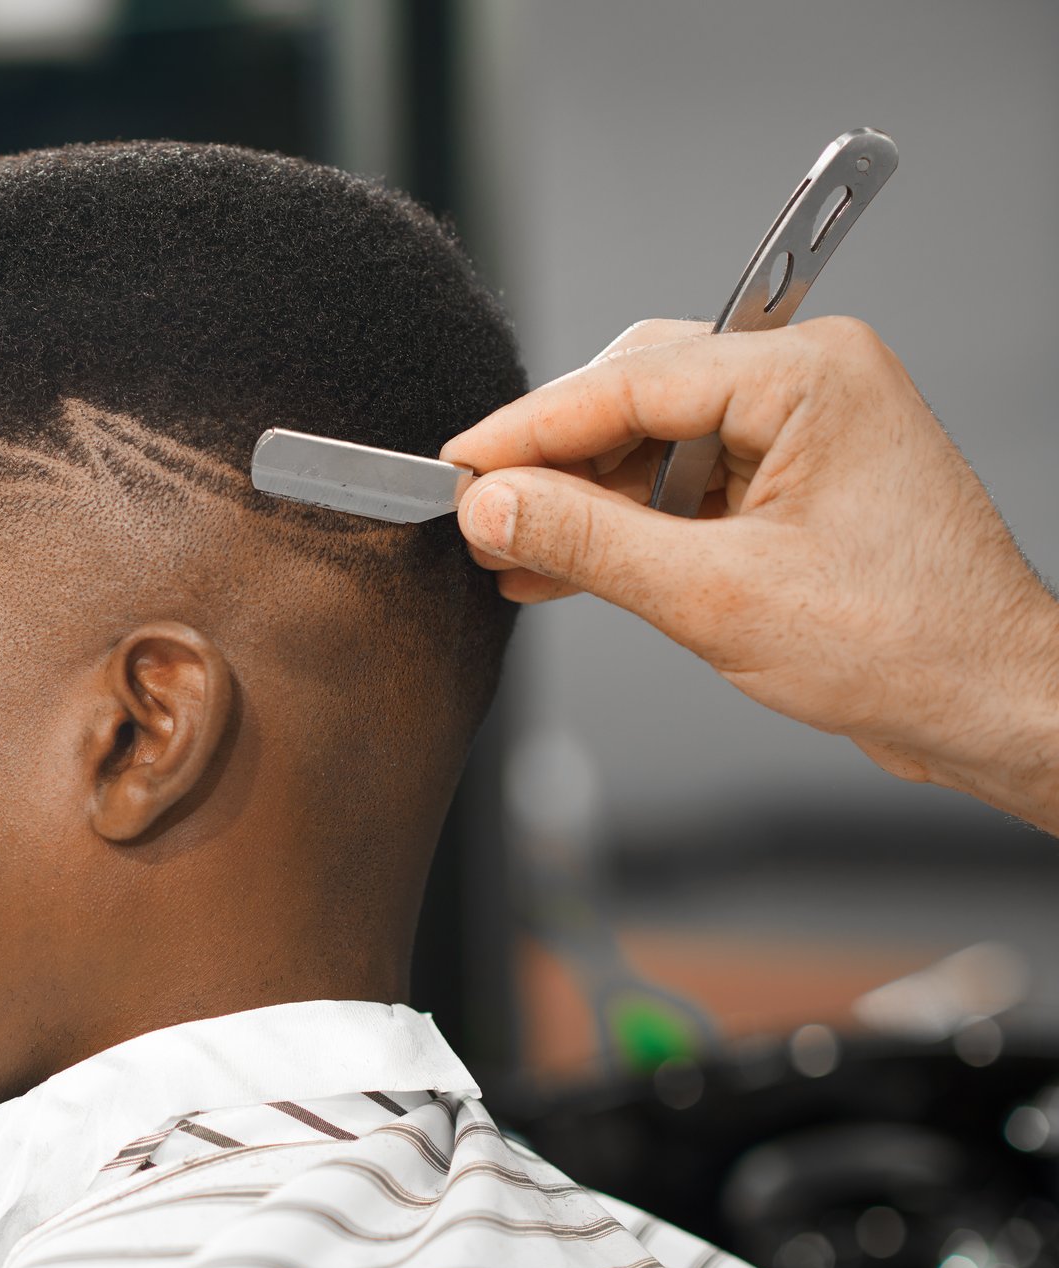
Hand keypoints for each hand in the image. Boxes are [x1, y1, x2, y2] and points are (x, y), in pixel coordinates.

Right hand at [441, 315, 1058, 834]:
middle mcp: (809, 383)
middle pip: (634, 398)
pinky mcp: (794, 481)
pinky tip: (563, 565)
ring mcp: (803, 431)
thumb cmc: (910, 646)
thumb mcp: (718, 596)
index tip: (459, 466)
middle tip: (480, 512)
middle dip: (552, 462)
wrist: (993, 706)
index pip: (629, 382)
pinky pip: (682, 483)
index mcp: (808, 376)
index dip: (529, 429)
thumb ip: (590, 542)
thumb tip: (494, 506)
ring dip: (581, 501)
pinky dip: (624, 525)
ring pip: (651, 444)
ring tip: (511, 552)